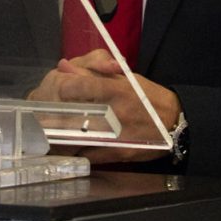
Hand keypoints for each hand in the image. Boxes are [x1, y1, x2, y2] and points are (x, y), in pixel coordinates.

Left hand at [31, 49, 180, 163]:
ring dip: (62, 135)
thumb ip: (93, 73)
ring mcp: (117, 134)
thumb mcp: (125, 79)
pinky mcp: (118, 152)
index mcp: (118, 89)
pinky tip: (70, 147)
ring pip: (78, 137)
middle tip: (46, 114)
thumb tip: (63, 66)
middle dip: (56, 114)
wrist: (174, 122)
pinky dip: (76, 150)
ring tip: (52, 132)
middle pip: (74, 113)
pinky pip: (88, 154)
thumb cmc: (147, 96)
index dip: (62, 88)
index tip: (53, 91)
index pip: (81, 86)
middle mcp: (116, 112)